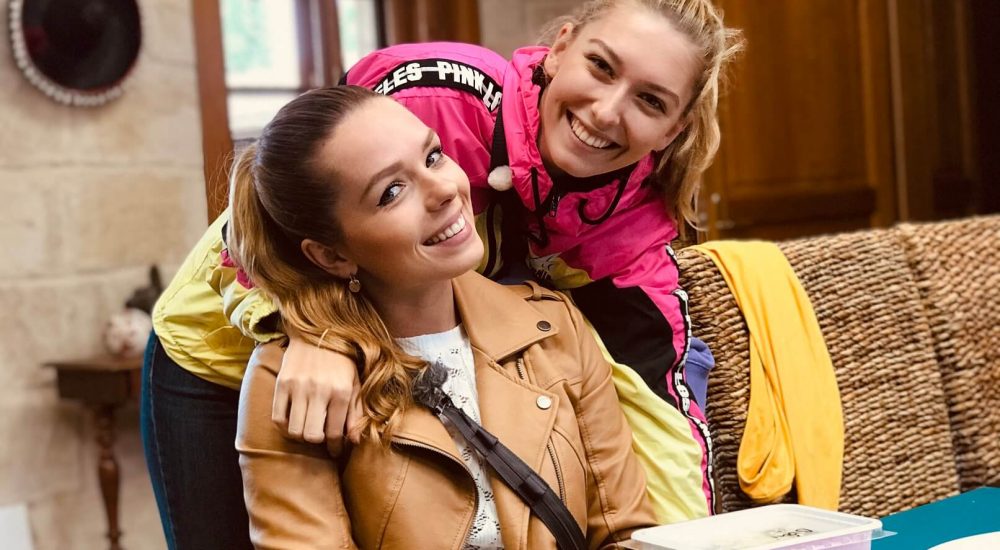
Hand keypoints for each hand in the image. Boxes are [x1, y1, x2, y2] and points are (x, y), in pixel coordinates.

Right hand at [273, 333, 361, 454]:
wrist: (318, 330)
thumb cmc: (342, 360)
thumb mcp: (356, 383)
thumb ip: (357, 412)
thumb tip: (354, 441)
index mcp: (342, 392)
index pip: (336, 433)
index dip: (335, 447)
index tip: (334, 450)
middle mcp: (319, 391)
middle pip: (312, 436)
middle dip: (318, 442)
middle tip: (320, 437)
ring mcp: (298, 387)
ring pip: (295, 431)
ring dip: (301, 436)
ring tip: (307, 429)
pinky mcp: (282, 383)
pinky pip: (278, 418)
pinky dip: (285, 427)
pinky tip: (293, 422)